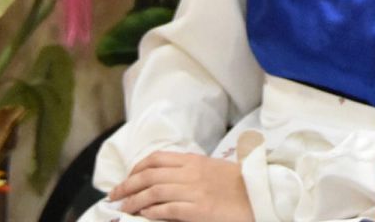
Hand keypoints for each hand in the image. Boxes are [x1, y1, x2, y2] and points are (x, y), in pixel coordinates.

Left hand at [107, 151, 254, 221]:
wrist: (260, 194)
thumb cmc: (237, 183)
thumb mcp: (212, 169)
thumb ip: (189, 170)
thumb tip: (165, 177)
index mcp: (193, 160)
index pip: (156, 159)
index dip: (135, 168)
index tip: (126, 178)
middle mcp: (190, 173)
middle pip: (148, 175)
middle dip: (126, 186)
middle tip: (114, 196)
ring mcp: (193, 191)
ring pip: (152, 192)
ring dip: (133, 201)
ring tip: (124, 209)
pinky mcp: (198, 210)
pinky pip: (166, 209)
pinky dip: (150, 212)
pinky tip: (143, 216)